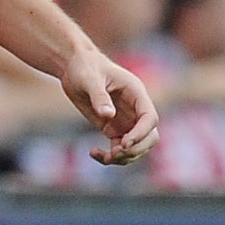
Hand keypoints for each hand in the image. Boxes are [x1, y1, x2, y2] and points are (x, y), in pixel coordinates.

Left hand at [61, 48, 159, 165]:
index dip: (141, 133)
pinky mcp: (113, 129)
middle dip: (136, 149)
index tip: (124, 144)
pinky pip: (119, 149)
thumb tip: (108, 116)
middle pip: (150, 137)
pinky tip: (93, 153)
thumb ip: (99, 97)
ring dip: (124, 157)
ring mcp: (126, 121)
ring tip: (105, 157)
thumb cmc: (84, 67)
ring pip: (137, 147)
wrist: (73, 68)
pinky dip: (110, 157)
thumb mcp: (89, 79)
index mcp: (136, 93)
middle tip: (115, 153)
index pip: (150, 118)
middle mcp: (135, 109)